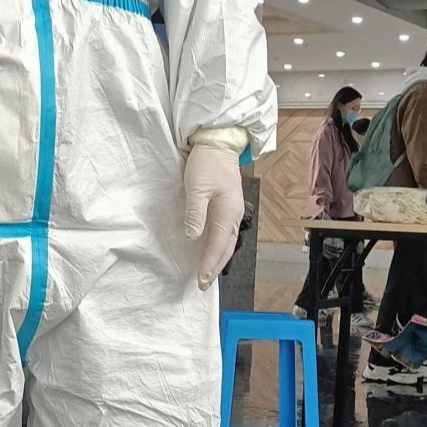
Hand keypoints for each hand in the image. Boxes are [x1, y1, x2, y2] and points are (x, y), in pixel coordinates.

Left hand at [184, 145, 245, 290]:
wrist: (219, 143)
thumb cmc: (206, 164)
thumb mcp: (197, 188)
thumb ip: (195, 213)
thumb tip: (193, 237)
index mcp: (227, 213)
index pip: (217, 246)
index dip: (209, 264)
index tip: (200, 280)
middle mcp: (233, 215)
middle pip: (226, 248)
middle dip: (215, 267)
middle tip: (203, 284)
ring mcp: (232, 210)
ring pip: (228, 241)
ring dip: (218, 258)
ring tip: (208, 272)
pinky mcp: (228, 205)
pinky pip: (225, 232)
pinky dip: (219, 246)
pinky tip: (211, 249)